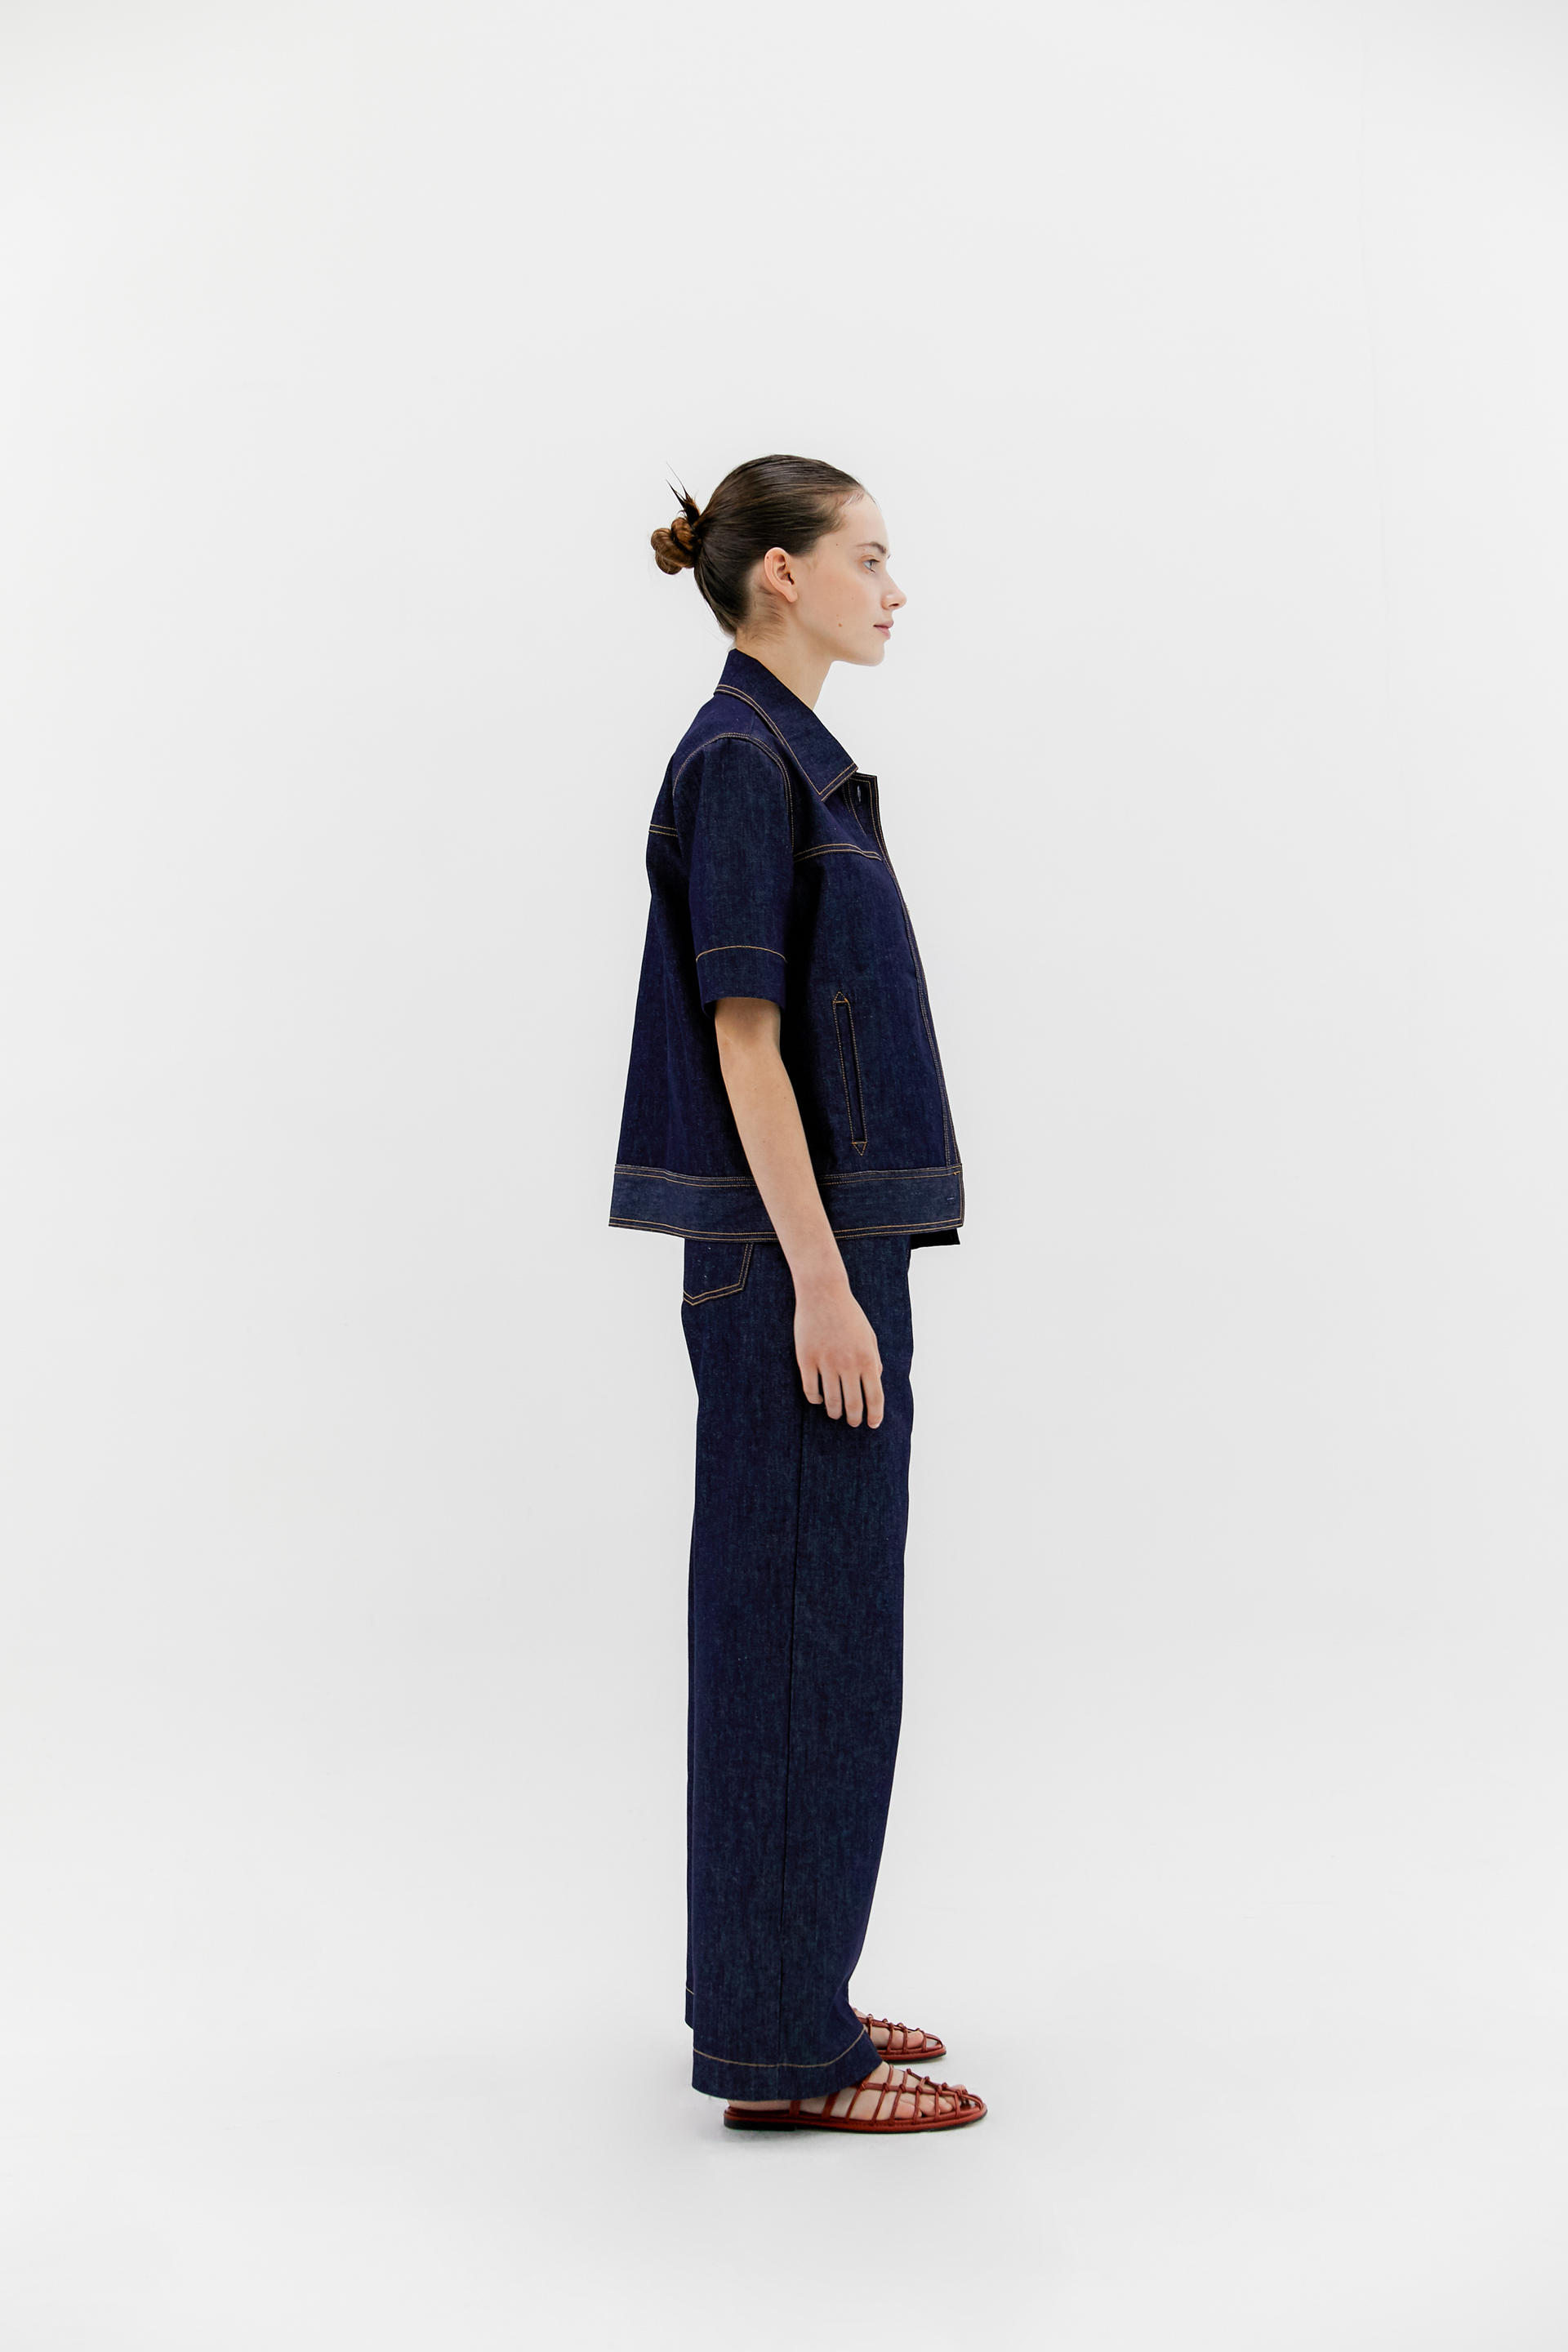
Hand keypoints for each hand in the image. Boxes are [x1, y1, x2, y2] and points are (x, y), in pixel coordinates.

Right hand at [793, 1272, 883, 1428]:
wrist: (823, 1293)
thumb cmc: (849, 1315)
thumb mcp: (869, 1336)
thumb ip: (874, 1360)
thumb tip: (876, 1381)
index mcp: (867, 1359)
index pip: (875, 1397)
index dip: (875, 1415)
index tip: (872, 1424)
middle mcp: (848, 1363)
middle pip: (853, 1404)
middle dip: (854, 1419)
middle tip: (852, 1422)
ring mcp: (826, 1362)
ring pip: (831, 1401)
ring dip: (834, 1413)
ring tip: (835, 1413)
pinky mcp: (806, 1359)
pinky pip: (811, 1390)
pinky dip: (816, 1400)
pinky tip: (819, 1399)